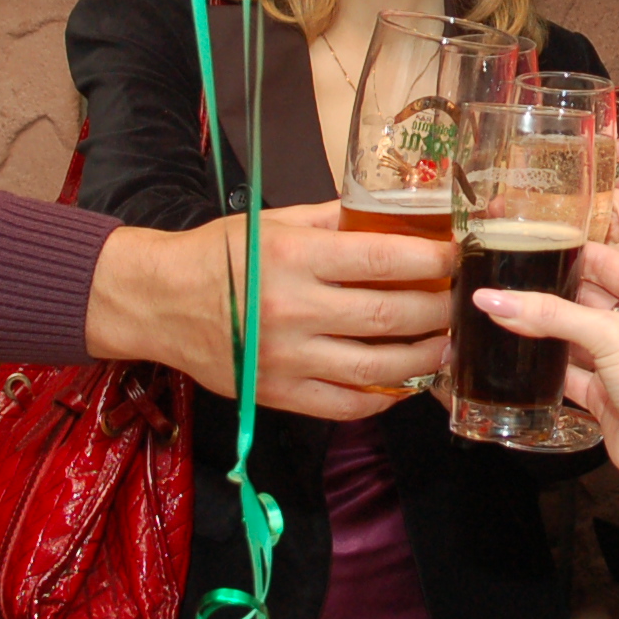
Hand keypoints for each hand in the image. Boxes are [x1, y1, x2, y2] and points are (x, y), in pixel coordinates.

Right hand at [87, 202, 453, 418]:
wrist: (156, 302)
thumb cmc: (217, 255)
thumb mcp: (273, 222)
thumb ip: (334, 219)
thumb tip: (395, 212)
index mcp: (295, 257)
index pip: (383, 260)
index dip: (433, 261)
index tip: (459, 258)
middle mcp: (294, 310)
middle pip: (390, 316)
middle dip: (439, 310)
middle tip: (462, 302)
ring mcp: (287, 359)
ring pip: (378, 366)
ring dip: (425, 356)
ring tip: (448, 342)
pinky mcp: (278, 394)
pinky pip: (347, 405)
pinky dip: (385, 397)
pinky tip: (405, 381)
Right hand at [469, 240, 618, 488]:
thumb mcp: (609, 334)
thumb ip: (550, 315)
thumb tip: (495, 299)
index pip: (604, 259)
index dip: (569, 249)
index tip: (529, 240)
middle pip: (582, 297)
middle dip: (546, 290)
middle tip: (502, 276)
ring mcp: (618, 360)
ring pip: (570, 335)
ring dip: (539, 327)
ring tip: (498, 309)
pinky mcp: (602, 392)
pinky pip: (565, 372)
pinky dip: (541, 366)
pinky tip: (514, 355)